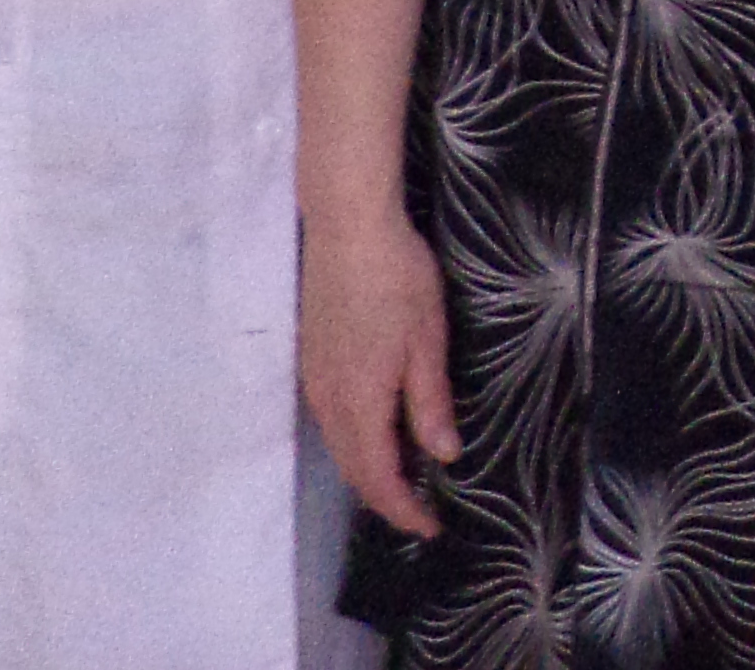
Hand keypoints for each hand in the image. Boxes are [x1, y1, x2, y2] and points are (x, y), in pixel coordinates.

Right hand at [301, 202, 459, 537]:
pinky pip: (332, 421)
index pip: (377, 476)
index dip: (402, 508)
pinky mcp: (312, 360)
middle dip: (385, 497)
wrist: (347, 228)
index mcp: (359, 403)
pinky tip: (380, 429)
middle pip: (352, 468)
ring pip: (339, 445)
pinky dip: (356, 441)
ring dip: (368, 469)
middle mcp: (328, 402)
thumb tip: (442, 457)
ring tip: (406, 476)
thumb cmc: (397, 280)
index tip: (430, 526)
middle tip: (421, 509)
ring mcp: (315, 380)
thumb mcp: (427, 341)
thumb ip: (430, 403)